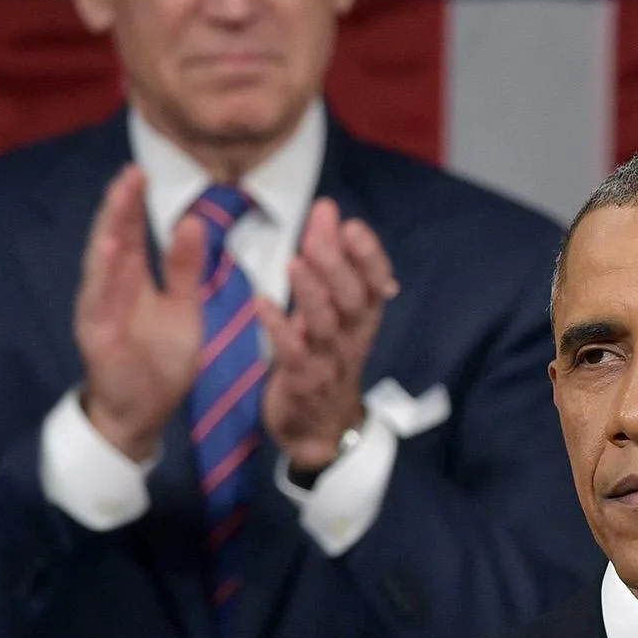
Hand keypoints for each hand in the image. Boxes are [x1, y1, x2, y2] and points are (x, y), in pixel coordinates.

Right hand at [73, 164, 204, 462]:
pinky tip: (109, 250)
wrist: (144, 413)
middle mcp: (111, 288)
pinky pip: (99, 301)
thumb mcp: (183, 308)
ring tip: (119, 199)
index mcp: (132, 280)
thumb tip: (191, 222)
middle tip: (130, 173)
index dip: (134, 204)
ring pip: (102, 264)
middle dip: (120, 207)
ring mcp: (100, 310)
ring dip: (109, 231)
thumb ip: (185, 268)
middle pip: (114, 240)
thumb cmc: (160, 359)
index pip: (132, 234)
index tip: (140, 172)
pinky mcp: (97, 334)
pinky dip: (103, 275)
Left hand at [259, 200, 399, 469]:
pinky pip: (293, 354)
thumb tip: (326, 209)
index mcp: (363, 316)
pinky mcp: (304, 382)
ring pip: (326, 325)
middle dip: (338, 266)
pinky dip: (279, 328)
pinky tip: (261, 304)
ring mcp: (330, 361)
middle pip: (353, 300)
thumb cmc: (325, 356)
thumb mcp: (331, 307)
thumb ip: (329, 258)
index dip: (368, 256)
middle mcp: (353, 336)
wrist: (319, 428)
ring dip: (311, 293)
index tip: (352, 227)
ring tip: (294, 263)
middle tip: (317, 236)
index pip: (376, 283)